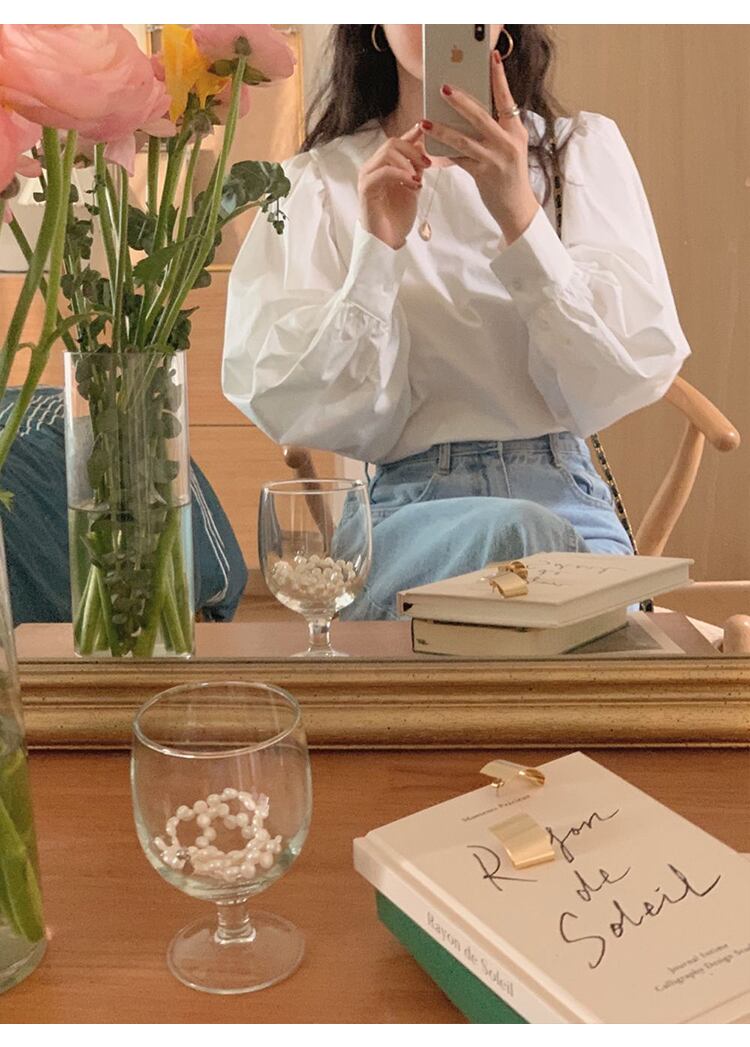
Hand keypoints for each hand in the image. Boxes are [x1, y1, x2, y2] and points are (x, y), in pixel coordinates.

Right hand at [358, 124, 431, 250]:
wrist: (388, 241)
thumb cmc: (398, 217)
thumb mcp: (412, 187)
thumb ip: (415, 167)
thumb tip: (423, 145)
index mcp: (383, 166)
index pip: (396, 142)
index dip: (411, 133)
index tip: (426, 128)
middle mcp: (372, 168)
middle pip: (392, 143)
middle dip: (413, 150)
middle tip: (428, 163)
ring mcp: (367, 177)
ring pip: (387, 153)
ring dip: (408, 162)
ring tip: (418, 178)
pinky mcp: (366, 189)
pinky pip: (383, 171)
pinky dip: (400, 173)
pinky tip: (412, 183)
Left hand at [422, 51, 538, 244]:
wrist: (517, 208)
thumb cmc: (509, 175)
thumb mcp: (509, 148)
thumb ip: (495, 130)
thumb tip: (469, 112)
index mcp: (516, 131)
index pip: (507, 99)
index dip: (498, 78)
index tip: (491, 58)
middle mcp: (507, 142)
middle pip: (480, 116)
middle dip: (460, 101)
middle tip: (444, 87)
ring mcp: (495, 159)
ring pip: (464, 139)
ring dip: (442, 130)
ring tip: (425, 121)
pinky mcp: (483, 175)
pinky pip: (459, 160)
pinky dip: (445, 153)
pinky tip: (430, 146)